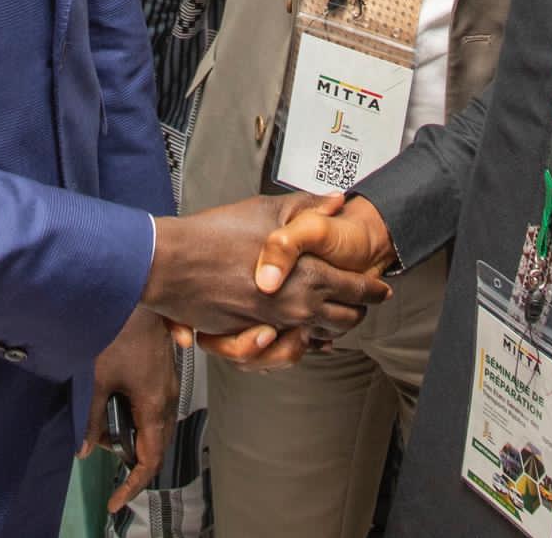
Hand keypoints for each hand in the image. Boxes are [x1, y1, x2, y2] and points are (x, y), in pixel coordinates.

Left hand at [83, 307, 175, 511]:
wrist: (134, 292)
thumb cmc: (115, 332)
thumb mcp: (96, 380)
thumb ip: (92, 419)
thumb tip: (85, 449)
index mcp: (154, 404)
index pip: (150, 459)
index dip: (133, 485)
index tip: (115, 501)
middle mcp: (168, 396)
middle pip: (158, 444)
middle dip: (133, 462)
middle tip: (107, 464)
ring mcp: (169, 382)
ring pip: (158, 425)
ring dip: (136, 437)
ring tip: (105, 433)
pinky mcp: (164, 370)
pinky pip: (157, 407)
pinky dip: (140, 419)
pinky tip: (117, 407)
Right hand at [142, 194, 390, 347]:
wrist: (171, 264)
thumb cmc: (215, 235)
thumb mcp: (267, 210)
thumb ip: (308, 206)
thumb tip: (338, 201)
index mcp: (307, 275)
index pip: (356, 289)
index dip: (372, 288)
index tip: (380, 286)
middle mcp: (295, 307)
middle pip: (344, 320)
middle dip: (358, 311)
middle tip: (365, 303)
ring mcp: (273, 326)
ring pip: (317, 338)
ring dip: (332, 330)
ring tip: (339, 319)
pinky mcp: (251, 336)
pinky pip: (287, 348)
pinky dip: (301, 343)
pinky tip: (304, 335)